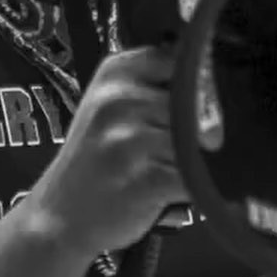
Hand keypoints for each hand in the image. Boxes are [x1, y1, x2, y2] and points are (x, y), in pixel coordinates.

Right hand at [20, 46, 188, 258]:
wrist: (58, 215)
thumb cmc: (95, 159)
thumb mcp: (112, 107)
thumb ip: (156, 88)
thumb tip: (218, 89)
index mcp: (115, 72)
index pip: (182, 61)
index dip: (201, 87)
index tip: (202, 106)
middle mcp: (119, 99)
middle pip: (195, 104)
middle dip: (200, 130)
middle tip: (185, 149)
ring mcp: (129, 140)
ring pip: (198, 140)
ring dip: (195, 161)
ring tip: (171, 171)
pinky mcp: (145, 180)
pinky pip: (194, 176)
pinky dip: (196, 187)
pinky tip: (177, 191)